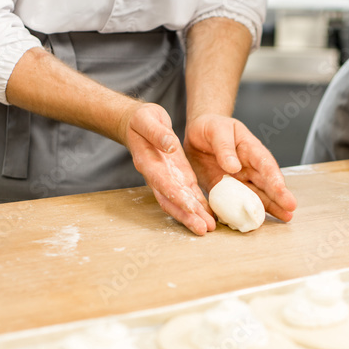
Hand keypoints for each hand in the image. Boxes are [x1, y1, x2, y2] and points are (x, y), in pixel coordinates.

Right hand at [120, 103, 215, 235]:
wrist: (138, 124)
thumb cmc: (141, 120)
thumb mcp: (148, 119)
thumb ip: (158, 133)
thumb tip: (170, 146)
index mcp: (148, 163)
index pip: (163, 183)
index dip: (176, 196)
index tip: (190, 207)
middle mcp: (158, 176)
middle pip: (171, 201)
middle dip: (186, 216)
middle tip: (202, 229)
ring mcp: (168, 179)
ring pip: (180, 202)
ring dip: (194, 216)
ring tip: (209, 228)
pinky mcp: (179, 176)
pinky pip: (189, 194)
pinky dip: (198, 206)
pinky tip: (210, 215)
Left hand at [183, 114, 296, 221]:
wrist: (197, 135)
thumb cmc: (210, 127)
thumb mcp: (216, 130)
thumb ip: (224, 147)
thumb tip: (234, 167)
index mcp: (249, 148)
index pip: (264, 163)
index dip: (273, 176)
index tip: (281, 188)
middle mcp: (249, 166)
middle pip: (266, 182)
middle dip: (279, 196)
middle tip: (291, 209)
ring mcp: (239, 179)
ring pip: (257, 194)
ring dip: (271, 206)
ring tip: (286, 218)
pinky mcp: (227, 190)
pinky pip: (237, 202)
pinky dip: (245, 212)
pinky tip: (255, 222)